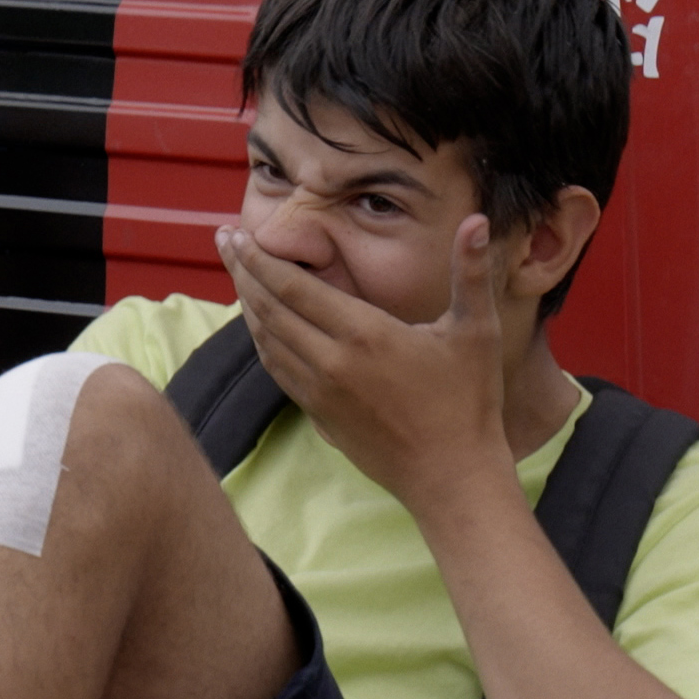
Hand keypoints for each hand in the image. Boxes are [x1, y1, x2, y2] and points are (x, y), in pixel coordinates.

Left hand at [216, 216, 509, 499]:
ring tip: (236, 274)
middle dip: (242, 271)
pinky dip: (261, 340)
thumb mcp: (476, 332)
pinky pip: (276, 368)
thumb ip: (471, 273)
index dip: (259, 258)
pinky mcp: (318, 414)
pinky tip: (258, 325)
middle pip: (268, 307)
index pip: (292, 286)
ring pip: (266, 339)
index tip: (235, 234)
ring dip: (246, 304)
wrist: (452, 478)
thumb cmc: (469, 403)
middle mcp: (331, 361)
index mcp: (363, 333)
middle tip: (222, 241)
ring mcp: (319, 391)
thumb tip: (476, 220)